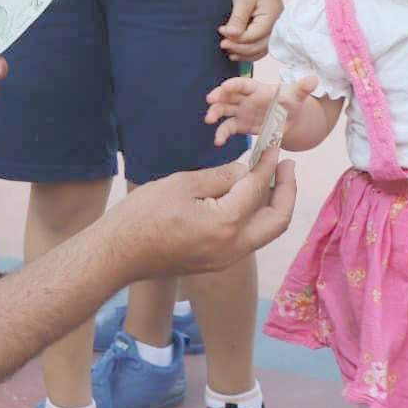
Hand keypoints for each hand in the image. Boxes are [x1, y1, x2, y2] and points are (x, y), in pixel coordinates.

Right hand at [103, 153, 296, 278]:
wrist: (119, 254)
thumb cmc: (143, 215)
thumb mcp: (182, 184)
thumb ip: (220, 177)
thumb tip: (245, 170)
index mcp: (226, 224)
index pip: (257, 188)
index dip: (268, 163)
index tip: (274, 146)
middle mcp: (234, 247)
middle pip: (278, 220)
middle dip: (287, 190)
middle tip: (286, 165)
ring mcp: (226, 259)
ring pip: (265, 232)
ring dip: (274, 205)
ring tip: (272, 178)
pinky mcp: (217, 262)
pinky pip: (248, 238)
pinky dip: (255, 216)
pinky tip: (247, 197)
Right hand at [205, 75, 317, 146]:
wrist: (290, 118)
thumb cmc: (291, 102)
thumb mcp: (298, 95)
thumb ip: (303, 88)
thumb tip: (315, 79)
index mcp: (257, 89)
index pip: (243, 84)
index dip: (234, 84)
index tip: (224, 86)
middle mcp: (246, 99)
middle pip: (229, 96)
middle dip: (218, 97)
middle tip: (210, 101)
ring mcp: (241, 112)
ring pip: (224, 110)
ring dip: (215, 113)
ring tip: (209, 120)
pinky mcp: (240, 125)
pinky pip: (228, 128)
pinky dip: (222, 134)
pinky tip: (218, 142)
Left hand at [219, 0, 281, 61]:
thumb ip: (238, 19)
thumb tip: (231, 36)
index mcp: (272, 18)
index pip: (253, 37)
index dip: (236, 39)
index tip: (221, 32)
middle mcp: (277, 25)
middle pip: (259, 46)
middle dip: (240, 49)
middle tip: (222, 45)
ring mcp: (275, 26)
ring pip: (262, 48)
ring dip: (246, 53)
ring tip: (230, 54)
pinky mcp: (269, 26)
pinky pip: (262, 43)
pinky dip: (251, 49)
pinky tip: (239, 50)